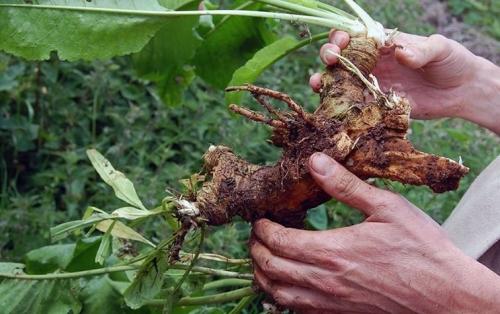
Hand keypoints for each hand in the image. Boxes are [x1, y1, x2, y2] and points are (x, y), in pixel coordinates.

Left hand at [250, 152, 499, 312]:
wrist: (446, 295)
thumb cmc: (420, 249)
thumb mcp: (386, 208)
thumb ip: (346, 185)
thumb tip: (315, 161)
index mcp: (332, 251)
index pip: (279, 241)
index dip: (262, 228)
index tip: (260, 218)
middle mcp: (325, 280)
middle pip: (271, 268)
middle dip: (256, 249)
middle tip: (257, 235)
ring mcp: (332, 302)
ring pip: (279, 294)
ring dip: (263, 276)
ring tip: (262, 259)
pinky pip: (299, 310)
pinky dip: (282, 297)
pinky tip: (285, 285)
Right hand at [309, 31, 490, 120]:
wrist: (460, 91)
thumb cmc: (452, 61)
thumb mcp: (440, 49)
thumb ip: (421, 49)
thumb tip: (401, 53)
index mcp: (383, 44)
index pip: (355, 36)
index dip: (342, 37)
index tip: (341, 42)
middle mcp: (373, 63)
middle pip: (341, 57)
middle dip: (329, 56)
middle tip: (330, 60)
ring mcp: (372, 85)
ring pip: (340, 81)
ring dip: (325, 80)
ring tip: (318, 83)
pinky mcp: (375, 105)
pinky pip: (353, 105)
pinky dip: (339, 106)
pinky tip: (331, 107)